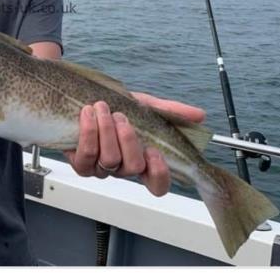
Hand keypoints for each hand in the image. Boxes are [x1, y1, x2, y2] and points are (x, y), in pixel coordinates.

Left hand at [64, 91, 204, 196]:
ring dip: (107, 131)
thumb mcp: (145, 105)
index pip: (157, 184)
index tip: (155, 151)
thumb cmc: (115, 106)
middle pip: (132, 168)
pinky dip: (88, 132)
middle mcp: (122, 168)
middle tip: (122, 117)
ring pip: (108, 161)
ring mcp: (100, 168)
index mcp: (142, 159)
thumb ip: (170, 111)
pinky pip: (86, 156)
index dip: (159, 174)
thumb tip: (200, 115)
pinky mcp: (80, 163)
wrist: (81, 96)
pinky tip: (88, 113)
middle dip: (128, 140)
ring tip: (103, 108)